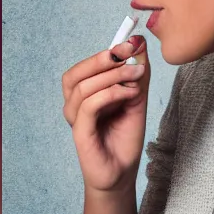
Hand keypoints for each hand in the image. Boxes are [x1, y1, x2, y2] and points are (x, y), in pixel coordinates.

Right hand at [61, 32, 149, 193]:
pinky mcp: (80, 132)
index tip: (132, 41)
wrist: (123, 171)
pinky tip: (130, 94)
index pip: (85, 66)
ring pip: (83, 86)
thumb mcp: (136, 97)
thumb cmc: (125, 136)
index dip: (106, 51)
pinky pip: (89, 105)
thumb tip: (139, 42)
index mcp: (83, 94)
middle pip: (77, 72)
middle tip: (130, 52)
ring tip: (137, 77)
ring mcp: (75, 118)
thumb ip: (136, 71)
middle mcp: (74, 104)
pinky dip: (111, 93)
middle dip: (105, 58)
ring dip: (113, 76)